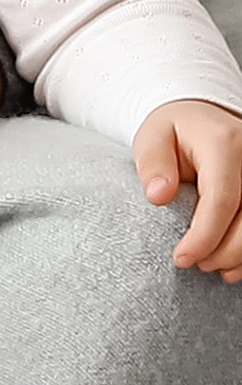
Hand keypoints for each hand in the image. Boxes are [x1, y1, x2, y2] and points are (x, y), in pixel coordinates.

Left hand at [133, 99, 241, 278]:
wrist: (204, 118)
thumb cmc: (174, 130)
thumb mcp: (152, 137)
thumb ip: (153, 164)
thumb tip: (158, 196)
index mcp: (224, 144)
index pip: (222, 198)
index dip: (204, 235)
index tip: (182, 258)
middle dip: (223, 251)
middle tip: (194, 263)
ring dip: (238, 255)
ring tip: (210, 265)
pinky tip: (230, 263)